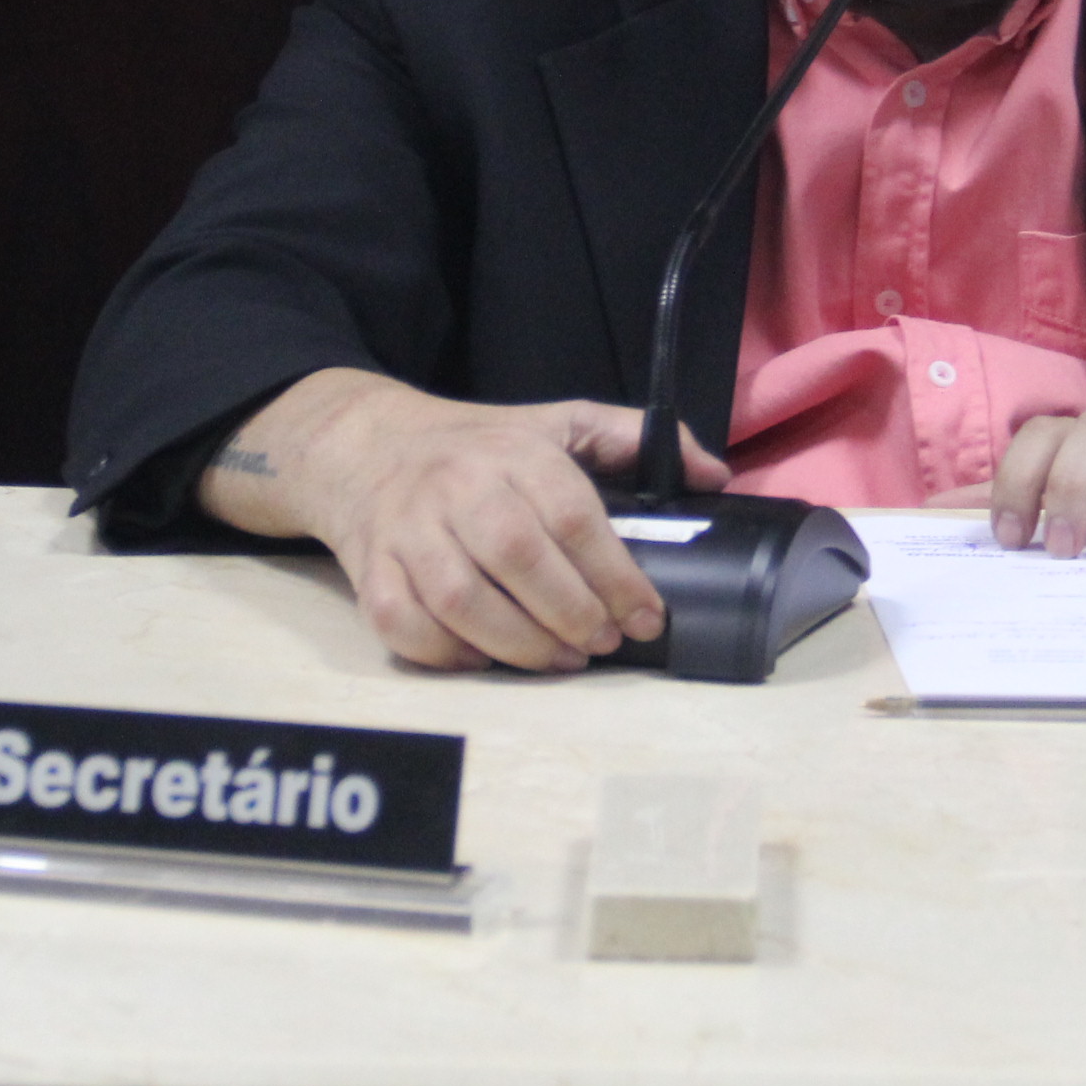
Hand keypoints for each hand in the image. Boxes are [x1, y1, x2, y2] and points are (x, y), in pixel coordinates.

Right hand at [196, 368, 730, 671]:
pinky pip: (403, 624)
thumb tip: (715, 475)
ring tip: (561, 661)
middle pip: (518, 558)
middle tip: (603, 643)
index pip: (571, 515)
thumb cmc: (482, 448)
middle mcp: (456, 486)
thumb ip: (636, 440)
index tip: (648, 616)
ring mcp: (407, 530)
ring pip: (460, 599)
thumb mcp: (560, 424)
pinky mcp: (371, 569)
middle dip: (572, 613)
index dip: (616, 574)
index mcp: (513, 451)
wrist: (370, 448)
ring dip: (519, 644)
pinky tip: (487, 659)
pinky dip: (447, 653)